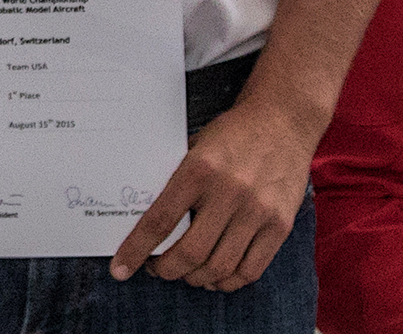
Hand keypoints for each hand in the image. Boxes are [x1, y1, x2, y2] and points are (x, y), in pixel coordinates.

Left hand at [111, 94, 315, 289]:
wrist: (282, 121)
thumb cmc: (230, 134)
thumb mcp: (193, 147)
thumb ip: (175, 181)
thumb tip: (147, 220)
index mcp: (198, 170)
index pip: (159, 220)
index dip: (136, 249)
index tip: (120, 268)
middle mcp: (229, 193)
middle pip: (191, 252)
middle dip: (167, 270)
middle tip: (157, 269)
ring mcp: (258, 212)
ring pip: (221, 266)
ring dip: (197, 279)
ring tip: (186, 273)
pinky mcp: (281, 225)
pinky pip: (252, 268)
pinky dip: (230, 280)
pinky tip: (217, 276)